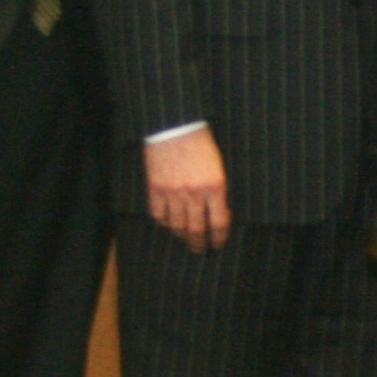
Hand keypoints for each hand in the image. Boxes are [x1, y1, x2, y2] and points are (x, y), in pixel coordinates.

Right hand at [146, 126, 232, 249]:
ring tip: (185, 240)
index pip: (220, 223)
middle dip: (199, 244)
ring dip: (182, 236)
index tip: (218, 244)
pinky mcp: (156, 189)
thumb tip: (220, 212)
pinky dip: (164, 222)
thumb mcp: (219, 166)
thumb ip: (218, 190)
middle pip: (197, 230)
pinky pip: (159, 215)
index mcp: (215, 187)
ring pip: (177, 226)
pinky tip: (168, 224)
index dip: (219, 237)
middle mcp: (194, 193)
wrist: (176, 126)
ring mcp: (173, 193)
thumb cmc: (201, 142)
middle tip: (200, 250)